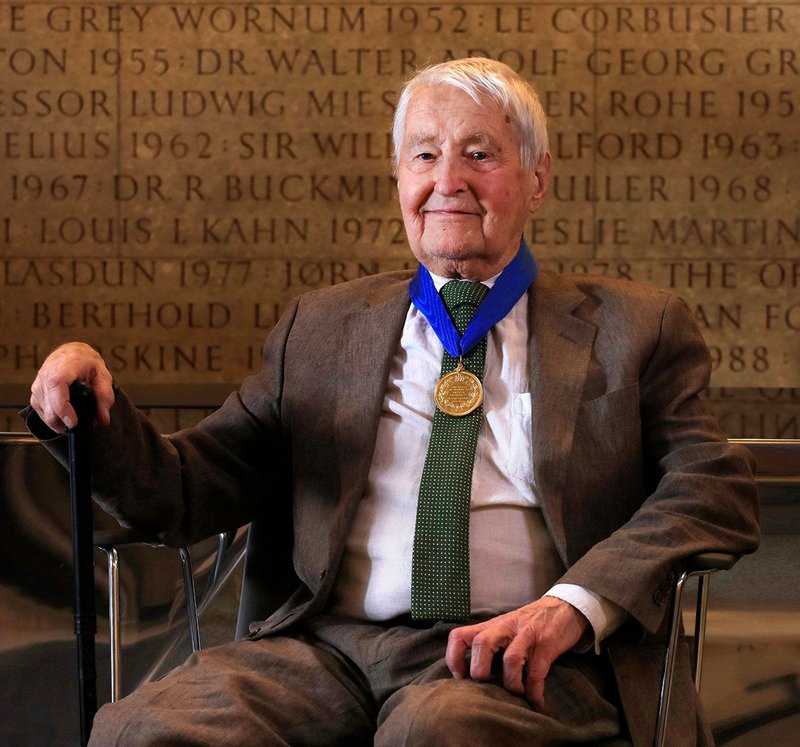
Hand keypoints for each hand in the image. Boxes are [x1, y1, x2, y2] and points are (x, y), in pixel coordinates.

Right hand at [30, 342, 114, 432]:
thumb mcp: (103, 376)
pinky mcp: (35, 393)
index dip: (62, 408)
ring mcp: (38, 385)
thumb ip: (104, 397)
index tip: (72, 423)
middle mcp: (46, 375)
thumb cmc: (87, 363)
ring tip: (74, 421)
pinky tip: (63, 418)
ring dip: (58, 422)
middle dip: (63, 422)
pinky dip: (52, 418)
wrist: (73, 353)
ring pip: (44, 412)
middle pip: (48, 406)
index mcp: (63, 367)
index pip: (56, 387)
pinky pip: (40, 412)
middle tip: (80, 427)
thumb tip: (103, 418)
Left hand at [445, 596, 588, 707]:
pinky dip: (534, 691)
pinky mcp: (546, 644)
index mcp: (491, 626)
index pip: (459, 636)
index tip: (461, 678)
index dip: (454, 658)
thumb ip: (488, 643)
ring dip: (511, 684)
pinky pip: (537, 672)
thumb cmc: (528, 623)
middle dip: (479, 671)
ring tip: (516, 694)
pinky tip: (536, 701)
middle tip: (487, 688)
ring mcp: (526, 635)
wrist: (562, 607)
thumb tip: (470, 673)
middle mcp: (505, 628)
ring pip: (511, 659)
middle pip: (481, 644)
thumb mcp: (503, 627)